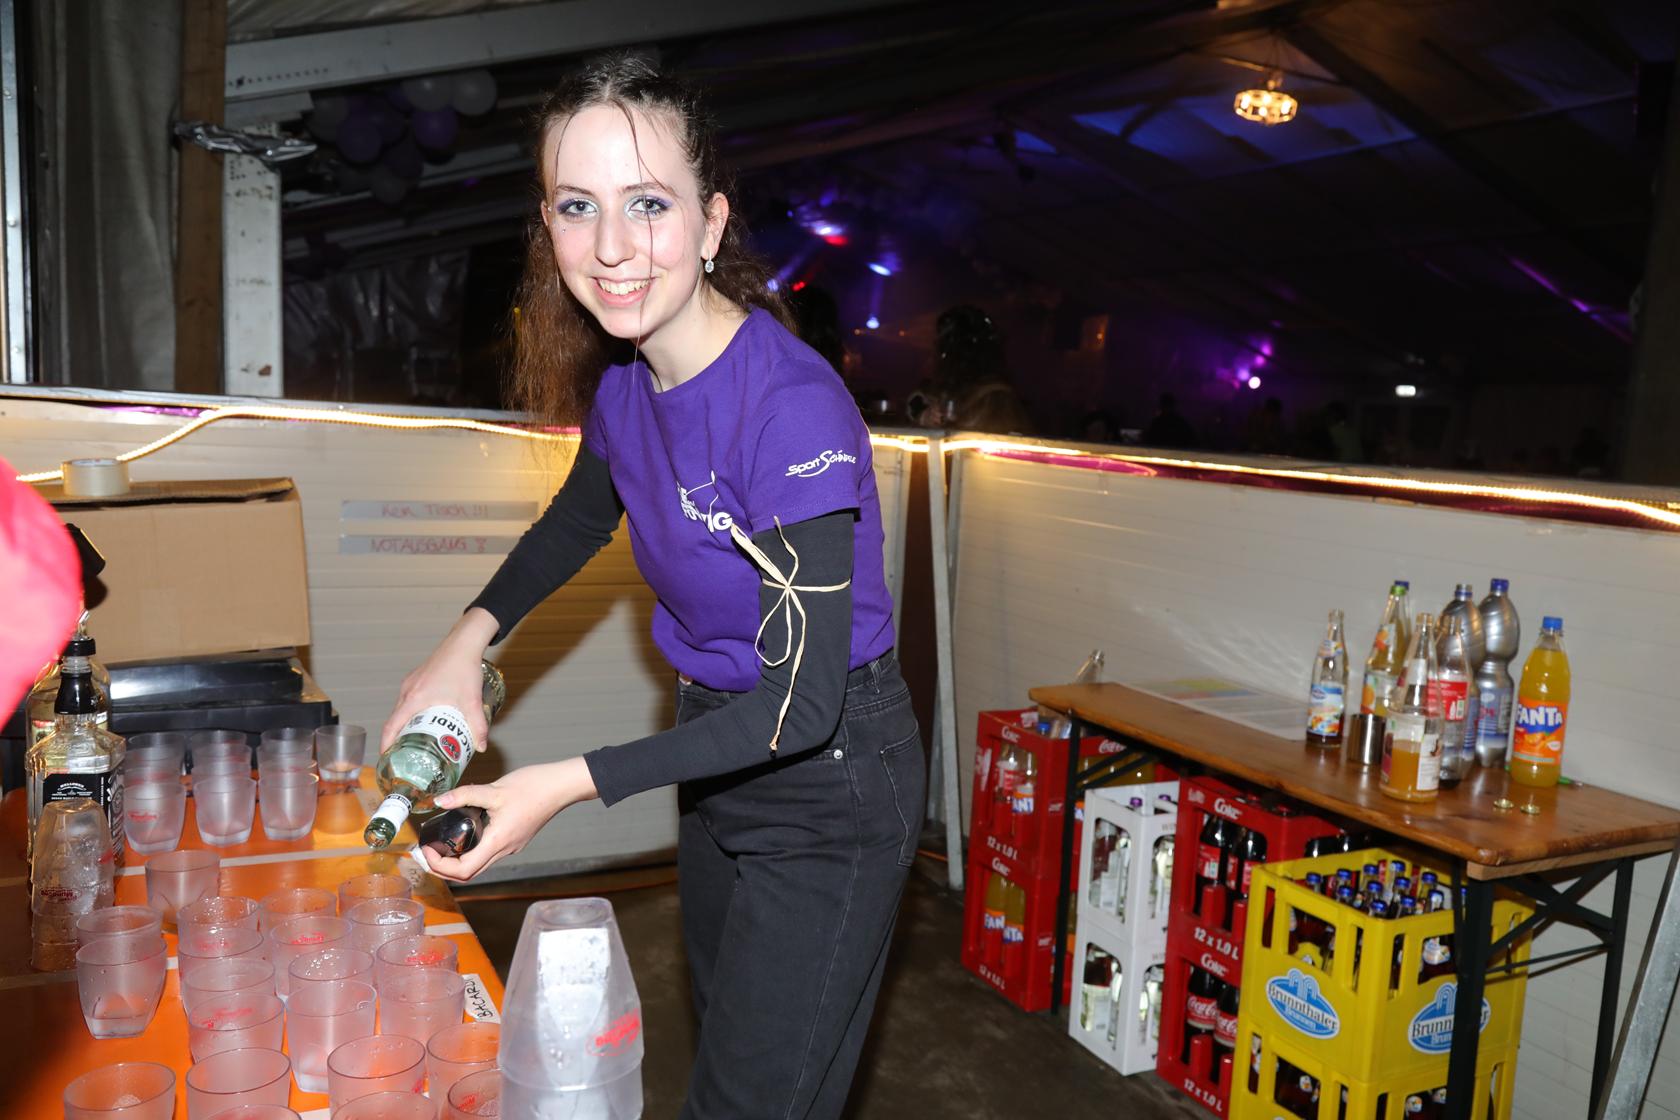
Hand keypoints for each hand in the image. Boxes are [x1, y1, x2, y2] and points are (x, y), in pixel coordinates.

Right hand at [380, 608, 499, 753]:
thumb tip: (481, 746)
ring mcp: (411, 683)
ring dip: (404, 725)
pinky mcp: (417, 678)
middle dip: (396, 739)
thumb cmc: (464, 668)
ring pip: (401, 709)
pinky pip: (408, 699)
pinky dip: (410, 712)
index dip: (386, 744)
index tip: (387, 759)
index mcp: (414, 698)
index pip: (391, 726)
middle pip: (395, 719)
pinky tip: (424, 719)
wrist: (464, 642)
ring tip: (414, 742)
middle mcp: (408, 690)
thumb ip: (477, 726)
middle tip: (404, 756)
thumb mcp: (472, 701)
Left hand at [423, 757, 598, 881]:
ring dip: (456, 860)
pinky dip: (471, 849)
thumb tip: (439, 801)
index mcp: (498, 842)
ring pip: (479, 864)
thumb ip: (465, 795)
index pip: (463, 870)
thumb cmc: (533, 787)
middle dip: (443, 867)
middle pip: (469, 873)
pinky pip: (488, 852)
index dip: (440, 865)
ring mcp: (511, 846)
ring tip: (441, 842)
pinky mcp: (515, 838)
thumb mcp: (494, 789)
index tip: (426, 849)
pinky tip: (464, 831)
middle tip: (427, 851)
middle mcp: (505, 850)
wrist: (561, 786)